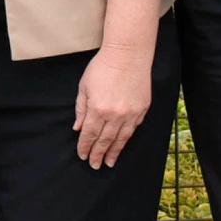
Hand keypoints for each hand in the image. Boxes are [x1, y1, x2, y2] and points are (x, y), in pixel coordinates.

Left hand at [74, 41, 151, 168]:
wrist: (128, 55)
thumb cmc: (102, 67)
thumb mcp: (84, 87)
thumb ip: (81, 110)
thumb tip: (78, 129)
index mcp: (98, 109)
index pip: (90, 135)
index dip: (85, 147)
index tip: (83, 156)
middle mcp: (115, 115)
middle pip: (105, 141)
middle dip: (98, 154)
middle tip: (95, 165)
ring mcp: (130, 114)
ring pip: (121, 139)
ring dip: (114, 152)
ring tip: (109, 163)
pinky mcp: (142, 110)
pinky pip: (133, 129)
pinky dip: (126, 139)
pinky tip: (122, 145)